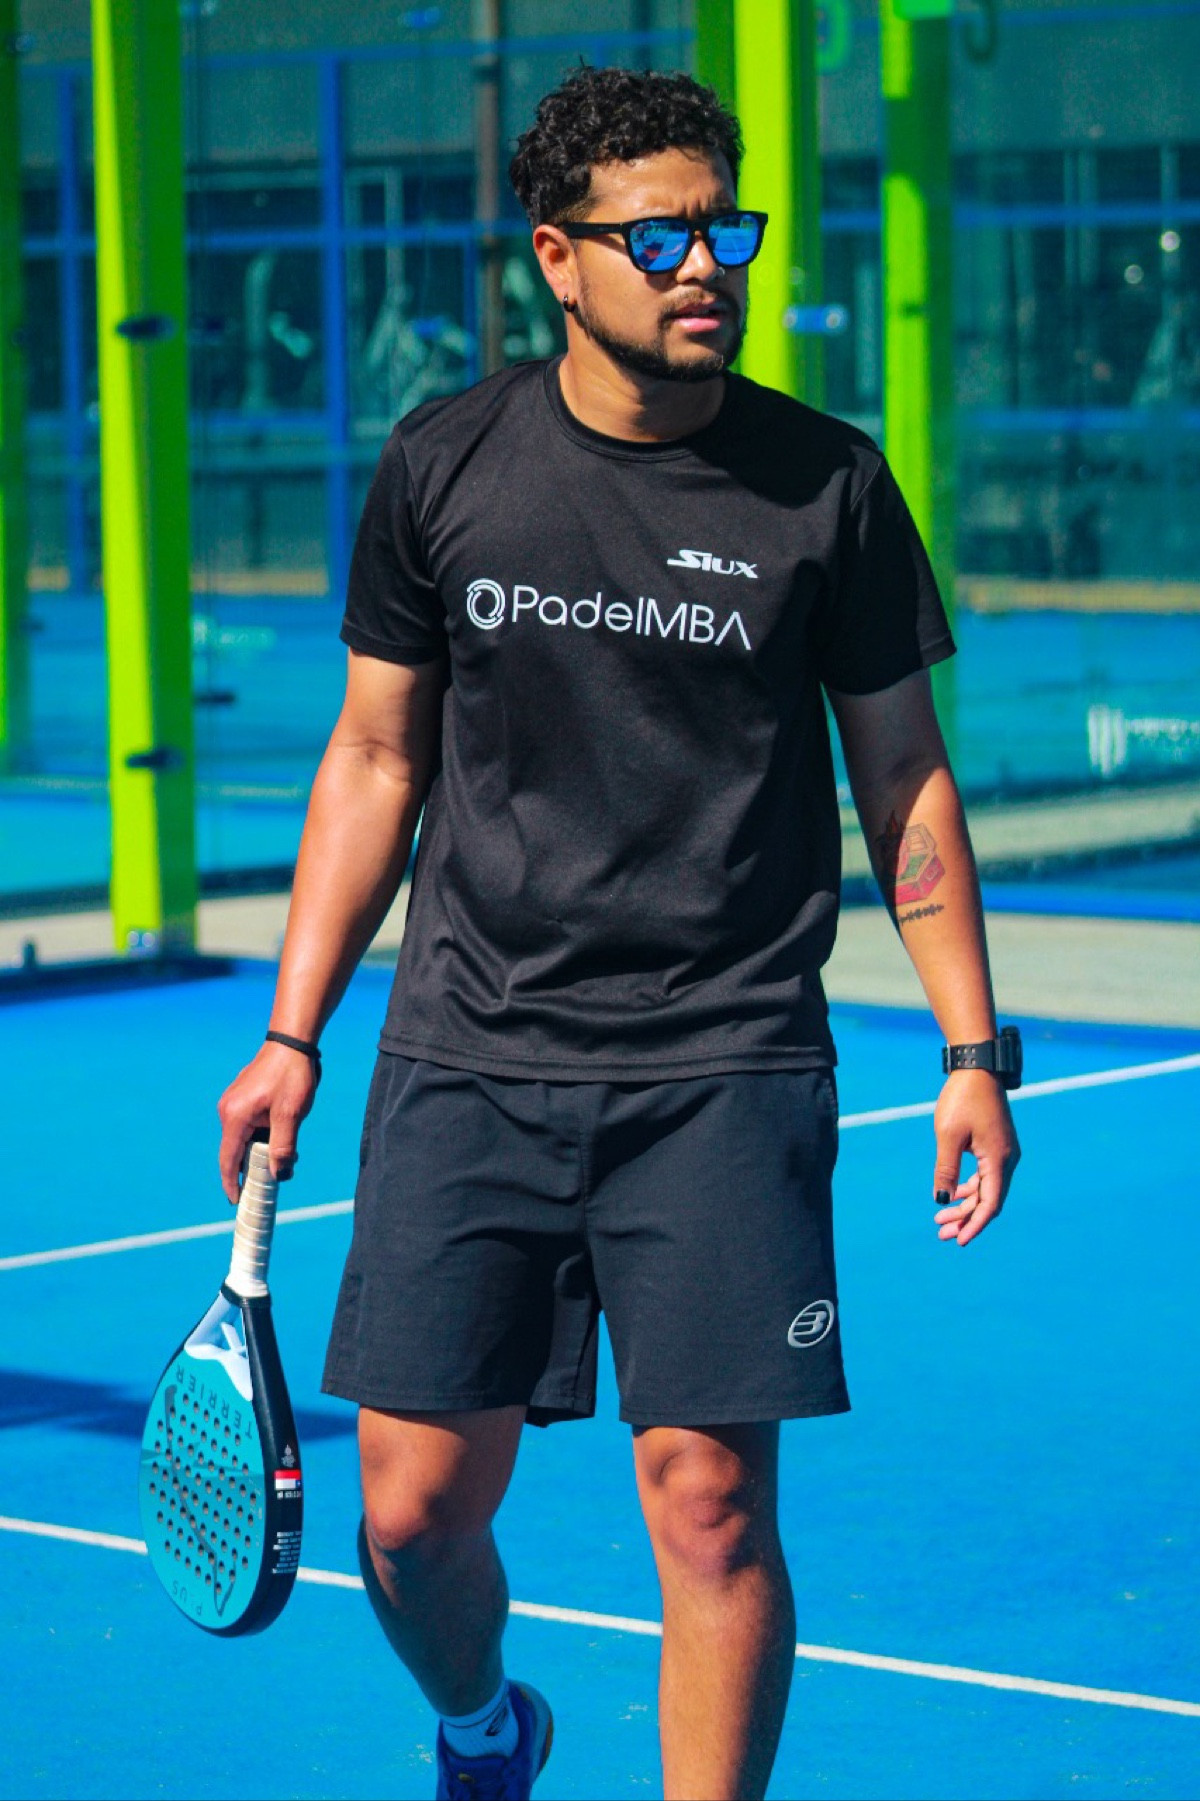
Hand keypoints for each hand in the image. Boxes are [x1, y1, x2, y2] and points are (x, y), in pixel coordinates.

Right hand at [217, 1042, 318, 1203]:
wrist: (292, 1042)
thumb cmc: (292, 1075)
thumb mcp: (291, 1115)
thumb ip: (283, 1147)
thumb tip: (279, 1175)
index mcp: (235, 1117)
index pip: (228, 1160)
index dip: (231, 1184)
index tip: (236, 1202)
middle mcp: (228, 1111)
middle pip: (235, 1151)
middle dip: (252, 1169)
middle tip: (269, 1186)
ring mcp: (233, 1103)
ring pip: (244, 1139)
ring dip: (260, 1151)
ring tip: (284, 1159)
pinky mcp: (242, 1098)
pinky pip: (247, 1126)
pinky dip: (260, 1138)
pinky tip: (280, 1138)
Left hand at [931, 1069, 1019, 1245]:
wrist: (976, 1067)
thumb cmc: (962, 1098)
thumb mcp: (948, 1135)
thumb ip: (946, 1169)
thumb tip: (942, 1200)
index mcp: (998, 1159)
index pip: (990, 1203)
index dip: (975, 1225)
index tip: (959, 1241)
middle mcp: (1006, 1158)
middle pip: (988, 1200)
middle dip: (965, 1218)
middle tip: (940, 1233)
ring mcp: (1003, 1152)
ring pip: (986, 1189)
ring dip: (966, 1204)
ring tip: (941, 1219)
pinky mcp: (996, 1145)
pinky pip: (985, 1175)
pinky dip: (970, 1188)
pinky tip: (953, 1194)